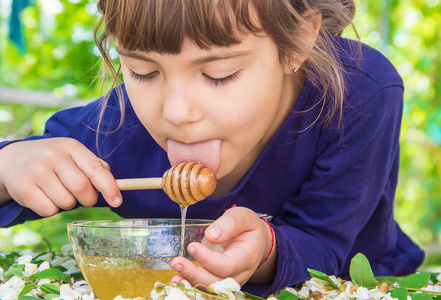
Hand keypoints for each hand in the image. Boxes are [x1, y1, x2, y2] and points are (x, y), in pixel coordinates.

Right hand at [0, 138, 121, 215]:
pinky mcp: (24, 189)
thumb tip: (115, 185)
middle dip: (89, 199)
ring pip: (67, 202)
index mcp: (71, 146)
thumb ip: (95, 166)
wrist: (15, 159)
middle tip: (85, 198)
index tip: (118, 201)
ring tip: (60, 192)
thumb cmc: (55, 160)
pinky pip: (49, 210)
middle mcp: (53, 156)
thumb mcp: (74, 155)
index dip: (110, 187)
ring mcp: (37, 172)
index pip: (96, 169)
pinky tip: (46, 197)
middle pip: (82, 188)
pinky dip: (52, 209)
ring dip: (69, 204)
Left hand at [170, 207, 276, 286]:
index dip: (208, 260)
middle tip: (176, 261)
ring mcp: (231, 282)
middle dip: (195, 274)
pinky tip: (178, 281)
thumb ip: (229, 224)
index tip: (192, 246)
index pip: (227, 266)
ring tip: (174, 276)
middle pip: (217, 282)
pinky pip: (207, 290)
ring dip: (190, 284)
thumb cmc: (248, 227)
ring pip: (211, 290)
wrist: (256, 241)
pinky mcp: (222, 284)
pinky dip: (192, 288)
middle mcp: (240, 274)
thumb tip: (212, 234)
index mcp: (247, 257)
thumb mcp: (242, 217)